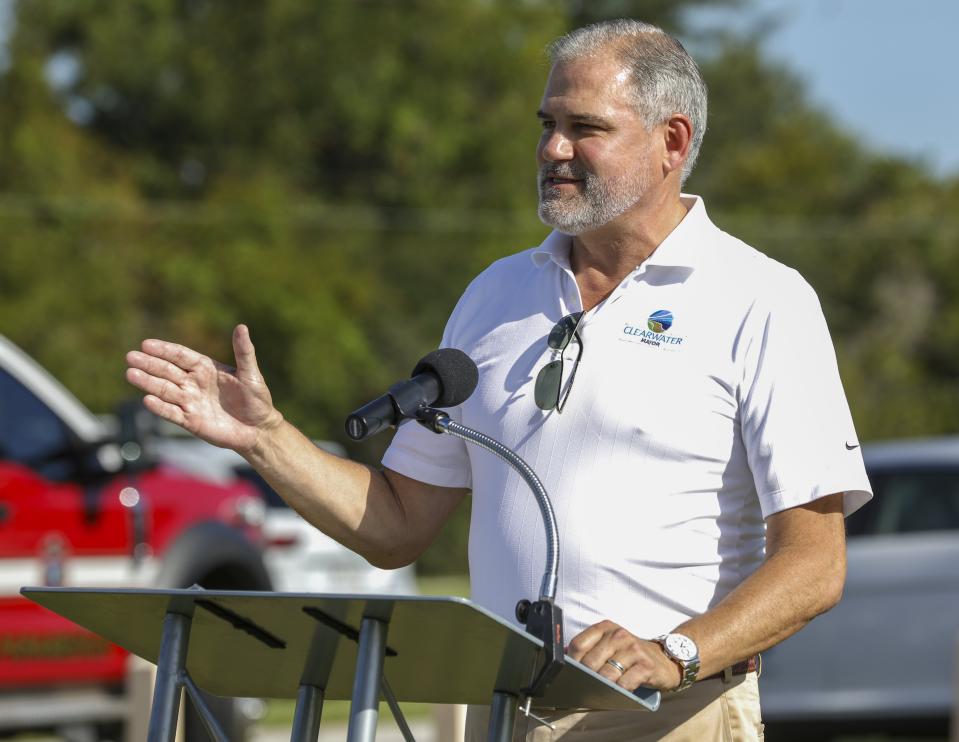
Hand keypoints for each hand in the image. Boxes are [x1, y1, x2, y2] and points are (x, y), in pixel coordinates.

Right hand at [125, 324, 281, 453]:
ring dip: (148, 382)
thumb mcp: (251, 374)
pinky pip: (172, 413)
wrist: (258, 429)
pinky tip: (147, 399)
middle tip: (130, 357)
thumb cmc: (257, 398)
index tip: (146, 344)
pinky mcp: (190, 421)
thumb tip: (242, 327)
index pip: (180, 356)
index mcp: (206, 368)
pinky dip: (160, 407)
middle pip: (167, 371)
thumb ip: (244, 352)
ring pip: (165, 390)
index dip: (164, 350)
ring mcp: (190, 402)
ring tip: (131, 374)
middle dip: (149, 364)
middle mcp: (194, 383)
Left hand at [567, 620, 680, 691]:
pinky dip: (619, 691)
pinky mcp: (646, 666)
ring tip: (602, 690)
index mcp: (605, 628)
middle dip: (585, 678)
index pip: (578, 644)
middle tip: (585, 686)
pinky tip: (620, 690)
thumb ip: (588, 648)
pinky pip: (624, 684)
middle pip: (590, 662)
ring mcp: (633, 649)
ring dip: (602, 686)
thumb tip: (562, 658)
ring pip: (606, 674)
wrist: (663, 659)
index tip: (570, 673)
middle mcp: (619, 635)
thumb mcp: (608, 645)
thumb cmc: (629, 654)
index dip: (571, 662)